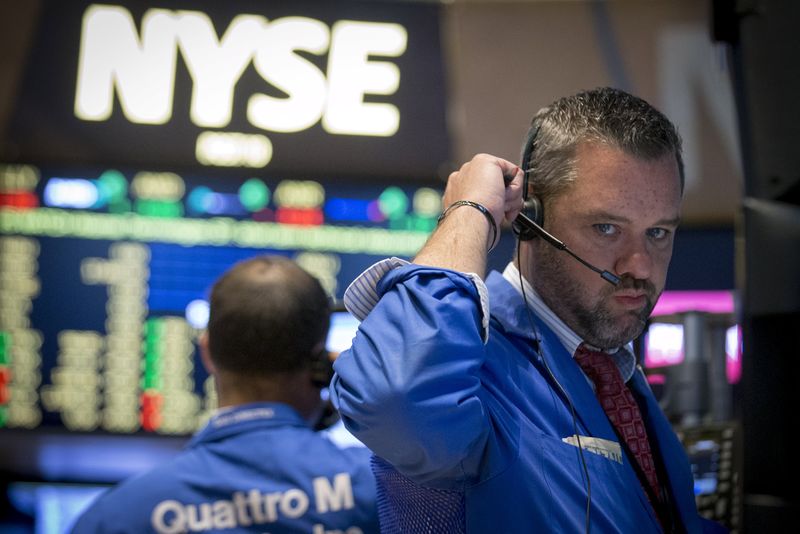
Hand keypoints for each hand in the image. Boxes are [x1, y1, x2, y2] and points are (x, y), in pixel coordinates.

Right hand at [413, 154, 524, 276]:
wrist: (469, 220)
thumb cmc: (471, 227)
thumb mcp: (475, 220)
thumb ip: (483, 211)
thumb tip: (498, 216)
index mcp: (455, 191)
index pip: (483, 192)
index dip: (495, 204)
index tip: (496, 215)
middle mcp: (463, 177)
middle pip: (496, 185)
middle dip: (504, 200)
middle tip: (500, 213)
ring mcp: (474, 168)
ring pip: (506, 181)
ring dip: (510, 199)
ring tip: (499, 209)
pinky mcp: (488, 161)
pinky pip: (514, 172)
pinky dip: (516, 188)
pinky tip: (503, 199)